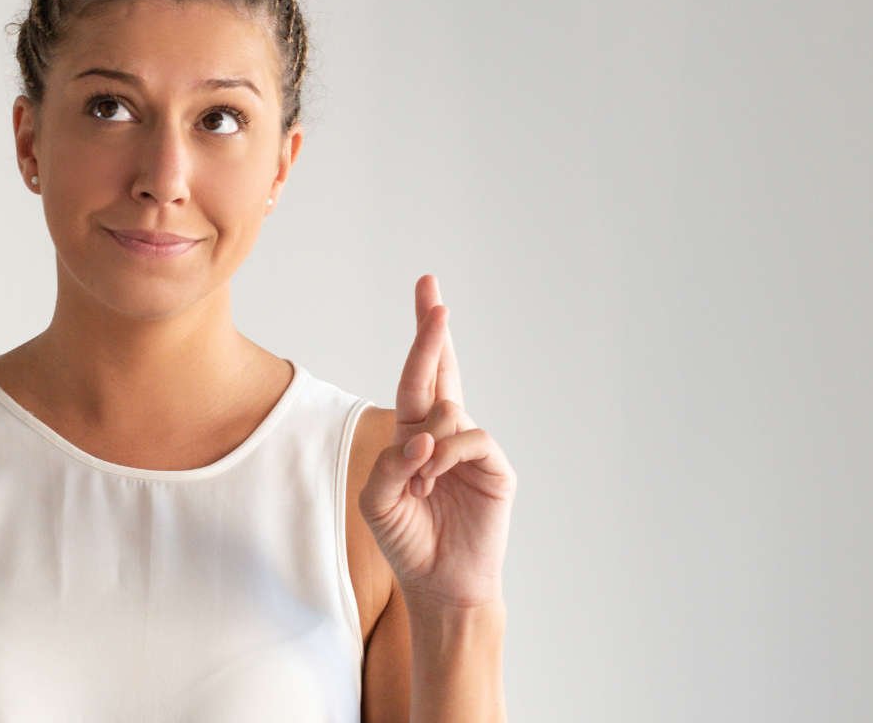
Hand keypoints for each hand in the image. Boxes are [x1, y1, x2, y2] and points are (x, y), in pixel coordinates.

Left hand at [358, 275, 516, 610]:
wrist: (439, 583)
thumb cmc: (407, 540)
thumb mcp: (377, 500)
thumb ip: (390, 463)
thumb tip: (421, 437)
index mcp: (414, 433)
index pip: (417, 377)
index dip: (423, 336)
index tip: (427, 291)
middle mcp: (444, 434)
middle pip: (441, 369)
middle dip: (432, 330)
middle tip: (430, 290)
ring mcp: (472, 448)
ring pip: (446, 411)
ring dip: (423, 445)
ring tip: (420, 486)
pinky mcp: (495, 466)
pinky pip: (469, 438)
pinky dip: (443, 456)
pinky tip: (432, 482)